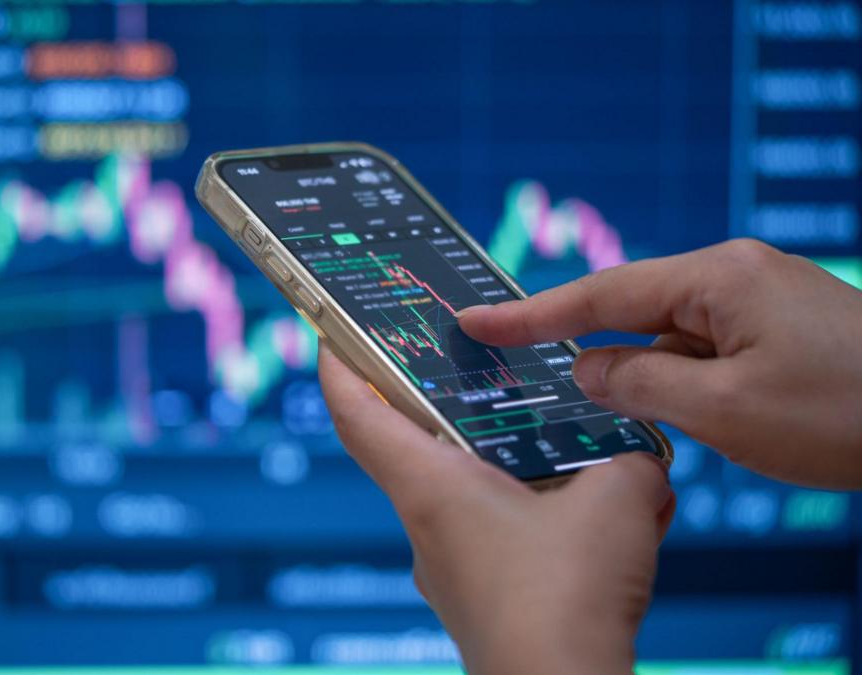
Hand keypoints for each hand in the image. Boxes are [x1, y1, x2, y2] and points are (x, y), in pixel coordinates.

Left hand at [319, 346, 673, 673]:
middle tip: (484, 372)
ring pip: (471, 497)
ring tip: (583, 457)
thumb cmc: (567, 600)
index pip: (356, 414)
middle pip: (417, 448)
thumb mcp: (617, 502)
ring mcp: (452, 570)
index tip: (332, 332)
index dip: (339, 365)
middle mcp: (427, 526)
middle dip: (453, 408)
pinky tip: (604, 527)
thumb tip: (639, 462)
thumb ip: (630, 461)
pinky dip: (544, 522)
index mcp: (430, 487)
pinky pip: (505, 542)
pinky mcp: (484, 602)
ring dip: (516, 472)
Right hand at [457, 239, 861, 488]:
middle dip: (603, 356)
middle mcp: (737, 273)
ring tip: (685, 422)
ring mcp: (764, 296)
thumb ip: (639, 384)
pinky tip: (717, 419)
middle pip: (636, 312)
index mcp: (716, 279)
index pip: (599, 295)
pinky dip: (695, 383)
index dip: (530, 315)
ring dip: (661, 381)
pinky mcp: (784, 324)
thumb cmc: (845, 414)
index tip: (474, 320)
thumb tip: (588, 368)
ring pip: (676, 338)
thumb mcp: (724, 411)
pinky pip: (711, 348)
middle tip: (558, 386)